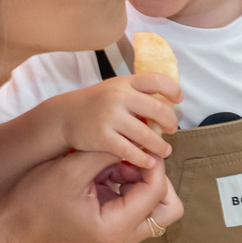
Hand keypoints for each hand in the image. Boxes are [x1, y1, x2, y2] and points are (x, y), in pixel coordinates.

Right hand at [0, 149, 182, 242]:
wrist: (14, 230)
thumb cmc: (36, 203)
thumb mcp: (71, 171)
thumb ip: (106, 154)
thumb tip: (136, 139)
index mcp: (117, 228)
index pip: (157, 192)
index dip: (153, 163)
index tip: (139, 142)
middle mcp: (124, 238)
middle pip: (168, 208)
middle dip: (156, 178)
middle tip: (135, 157)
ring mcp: (119, 236)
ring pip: (154, 206)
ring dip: (139, 179)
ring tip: (112, 162)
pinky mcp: (111, 229)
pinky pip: (134, 206)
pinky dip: (126, 185)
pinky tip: (103, 171)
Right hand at [46, 74, 181, 169]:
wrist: (64, 116)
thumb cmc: (94, 104)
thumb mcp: (114, 89)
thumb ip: (136, 93)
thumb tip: (166, 104)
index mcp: (124, 83)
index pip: (156, 80)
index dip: (172, 89)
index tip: (178, 100)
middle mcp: (118, 97)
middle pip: (157, 109)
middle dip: (170, 122)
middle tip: (172, 130)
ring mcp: (110, 117)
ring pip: (147, 134)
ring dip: (160, 145)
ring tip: (165, 151)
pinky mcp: (103, 137)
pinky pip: (130, 151)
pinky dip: (143, 159)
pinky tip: (148, 162)